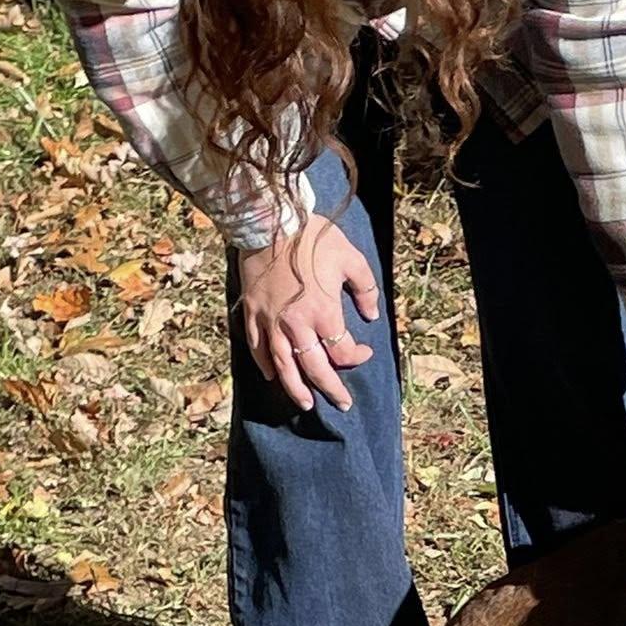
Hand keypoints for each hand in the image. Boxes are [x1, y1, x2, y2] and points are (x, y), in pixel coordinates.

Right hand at [237, 214, 379, 412]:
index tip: (365, 351)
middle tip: (342, 403)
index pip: (343, 351)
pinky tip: (273, 376)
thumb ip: (365, 289)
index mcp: (324, 312)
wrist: (269, 221)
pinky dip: (265, 365)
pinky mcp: (253, 314)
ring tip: (305, 404)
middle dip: (330, 389)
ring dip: (295, 388)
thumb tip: (372, 315)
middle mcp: (297, 324)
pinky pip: (257, 348)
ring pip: (284, 366)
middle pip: (315, 368)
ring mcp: (272, 322)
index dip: (357, 357)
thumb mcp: (351, 258)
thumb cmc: (312, 237)